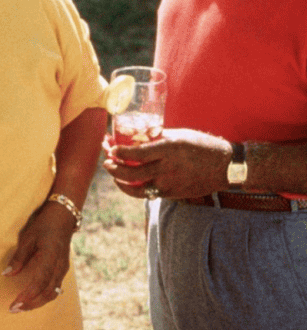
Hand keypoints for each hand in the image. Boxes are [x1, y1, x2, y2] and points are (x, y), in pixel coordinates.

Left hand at [4, 201, 75, 311]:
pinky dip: (43, 297)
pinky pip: (55, 289)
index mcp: (51, 256)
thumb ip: (18, 257)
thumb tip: (6, 274)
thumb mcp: (28, 238)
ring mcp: (63, 269)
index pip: (41, 281)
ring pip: (53, 293)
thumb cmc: (44, 226)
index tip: (15, 303)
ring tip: (21, 307)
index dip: (28, 295)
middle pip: (48, 292)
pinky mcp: (62, 271)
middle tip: (14, 309)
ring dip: (37, 303)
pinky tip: (31, 300)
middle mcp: (60, 266)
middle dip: (31, 304)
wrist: (63, 218)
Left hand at [103, 129, 230, 199]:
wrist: (223, 166)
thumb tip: (136, 136)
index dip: (120, 152)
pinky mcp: (171, 194)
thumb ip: (157, 138)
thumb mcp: (180, 135)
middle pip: (132, 172)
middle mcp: (168, 168)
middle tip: (107, 162)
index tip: (111, 148)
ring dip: (121, 182)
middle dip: (115, 168)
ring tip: (114, 175)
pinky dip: (134, 189)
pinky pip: (147, 193)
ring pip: (136, 188)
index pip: (138, 153)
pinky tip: (129, 183)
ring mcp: (169, 183)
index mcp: (170, 148)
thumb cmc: (201, 145)